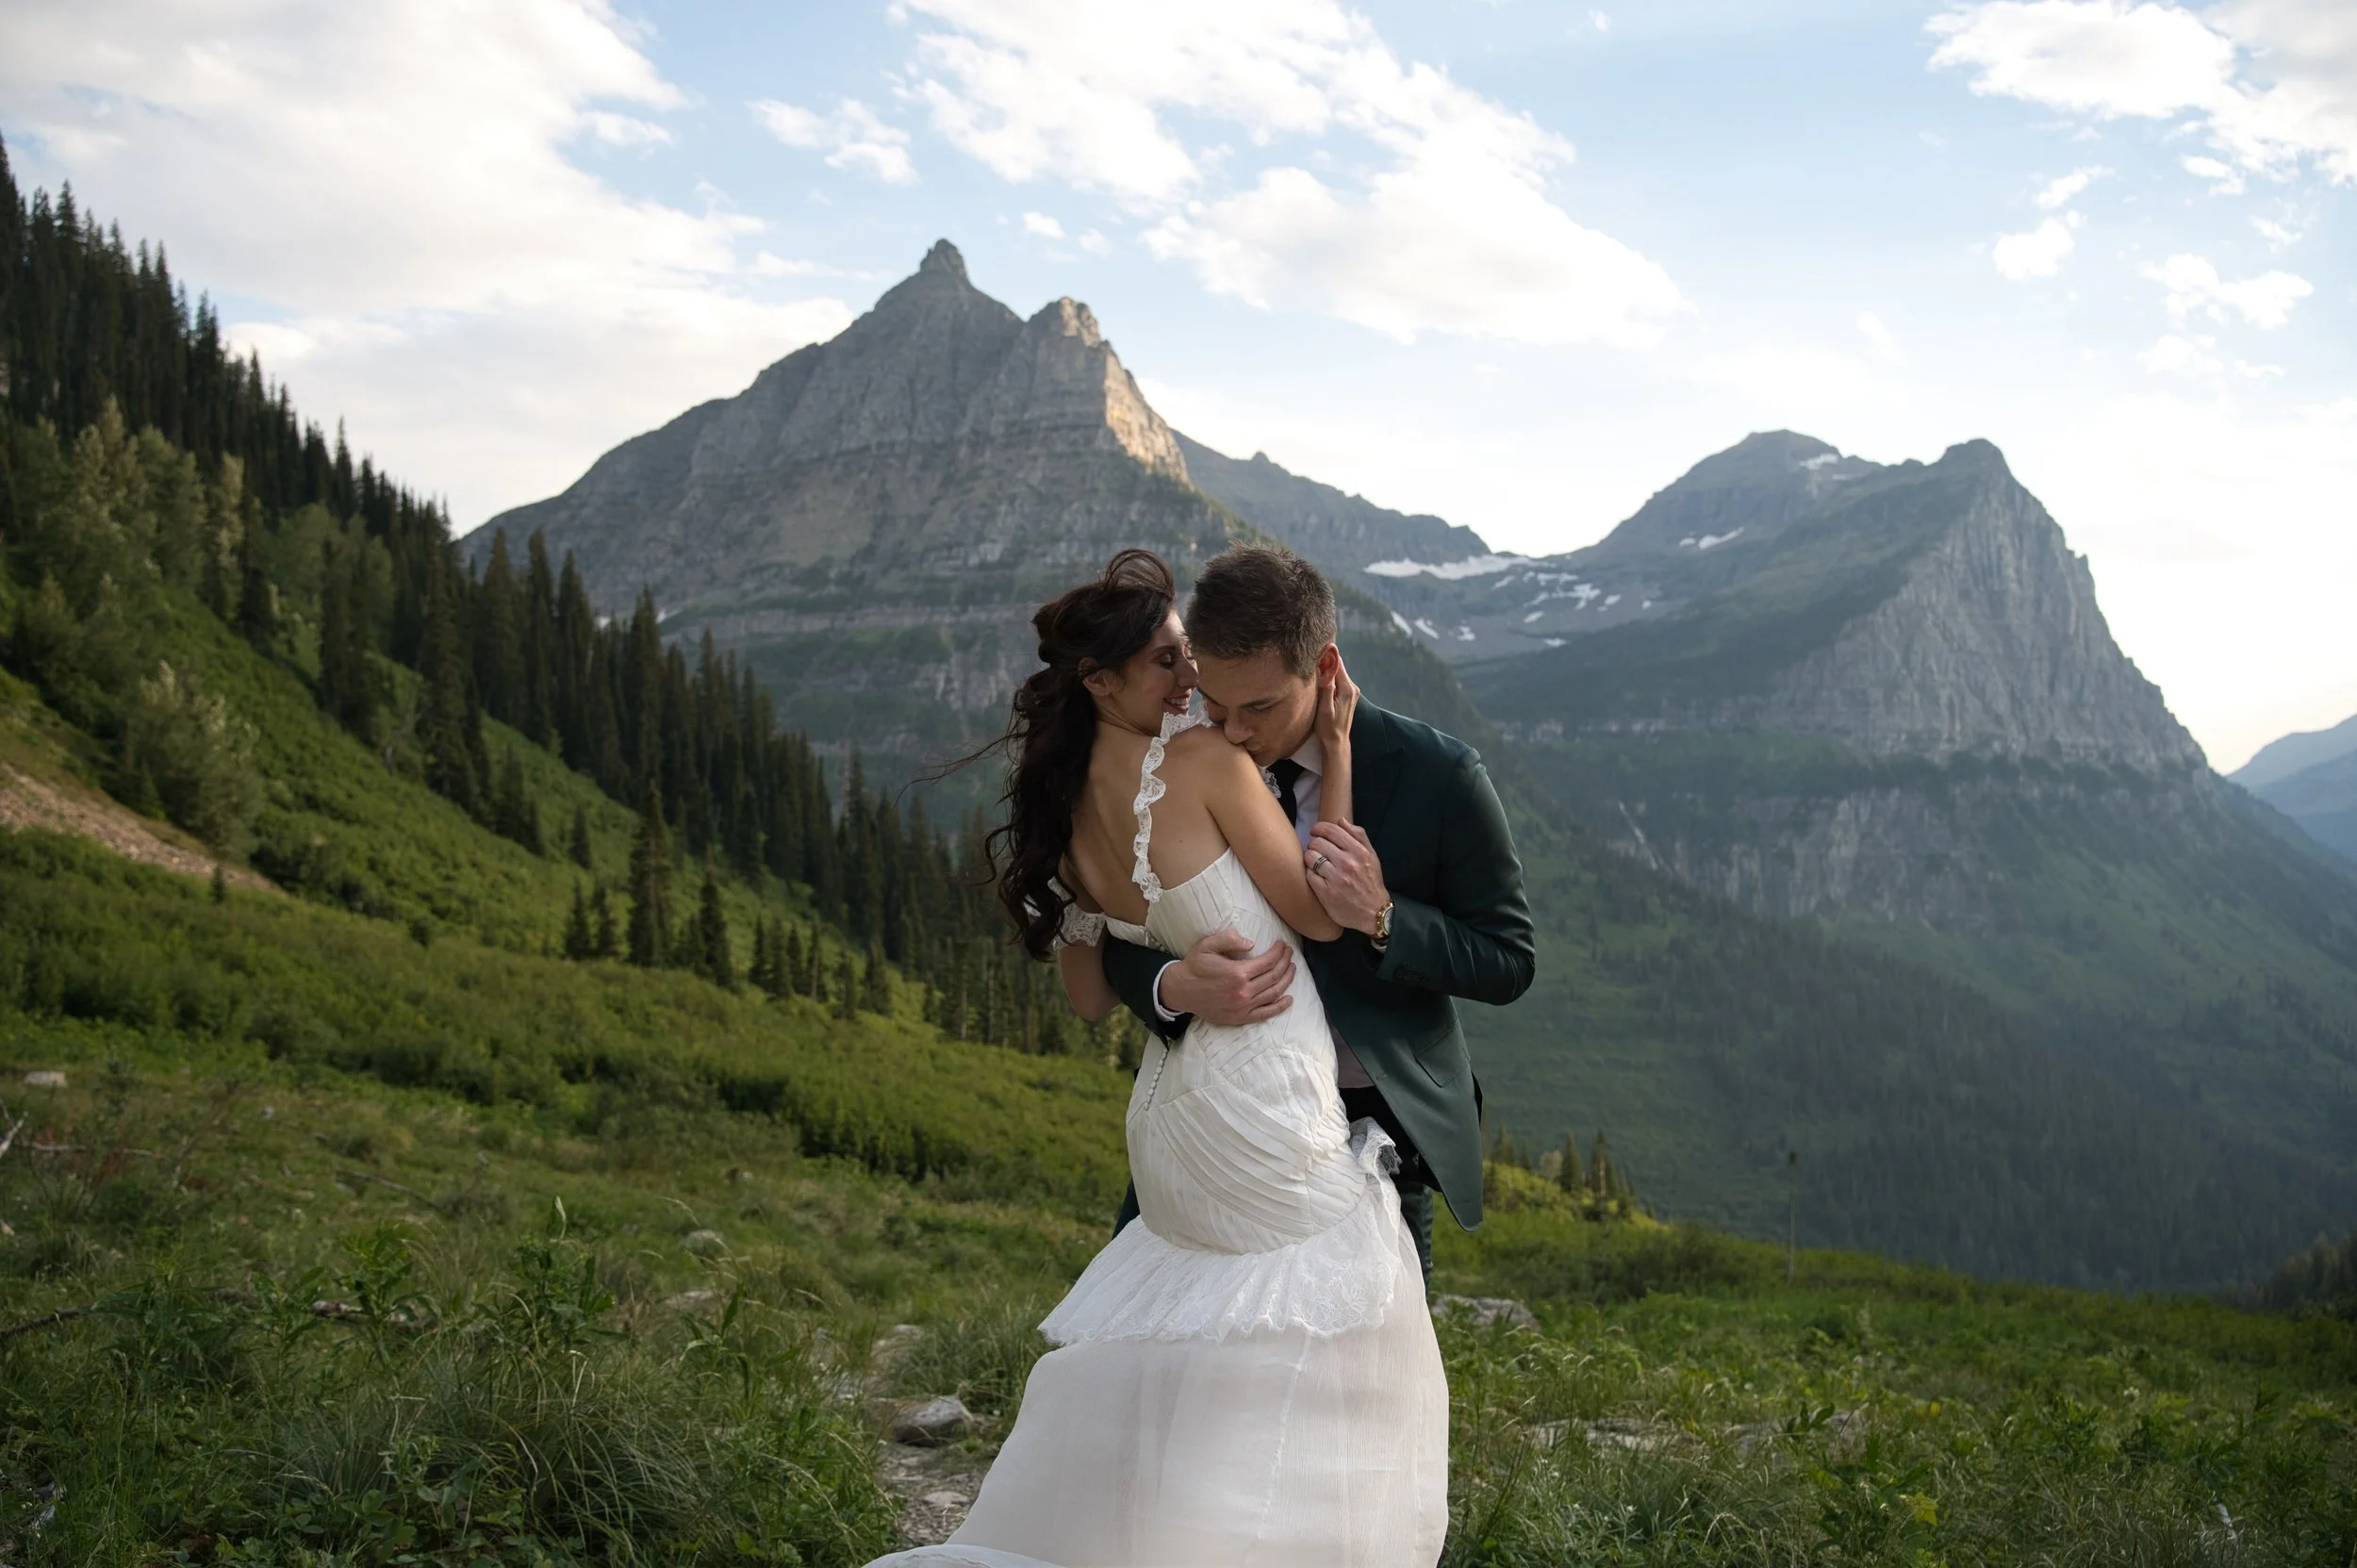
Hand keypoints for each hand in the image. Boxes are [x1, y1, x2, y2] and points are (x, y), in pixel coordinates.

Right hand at [1158, 928, 1295, 1025]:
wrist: (1181, 990)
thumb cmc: (1195, 965)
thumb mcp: (1208, 945)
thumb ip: (1229, 939)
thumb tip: (1251, 943)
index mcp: (1237, 972)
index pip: (1268, 961)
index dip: (1279, 952)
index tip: (1283, 945)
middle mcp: (1243, 991)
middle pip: (1274, 976)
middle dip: (1285, 962)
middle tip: (1289, 954)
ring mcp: (1243, 1006)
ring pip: (1274, 993)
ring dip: (1287, 980)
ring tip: (1292, 969)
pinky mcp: (1240, 1017)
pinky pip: (1265, 1013)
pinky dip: (1280, 1007)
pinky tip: (1289, 998)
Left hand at [1305, 821, 1389, 936]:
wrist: (1374, 912)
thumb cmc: (1371, 882)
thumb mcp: (1372, 856)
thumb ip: (1359, 836)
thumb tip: (1341, 820)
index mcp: (1359, 852)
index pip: (1331, 830)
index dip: (1319, 828)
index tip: (1316, 831)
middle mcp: (1348, 863)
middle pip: (1317, 842)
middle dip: (1314, 843)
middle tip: (1316, 849)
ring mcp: (1336, 879)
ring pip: (1310, 857)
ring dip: (1310, 858)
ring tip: (1315, 862)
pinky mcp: (1326, 893)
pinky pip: (1309, 875)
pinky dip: (1310, 873)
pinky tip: (1317, 876)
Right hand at [1314, 654, 1358, 764]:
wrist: (1337, 741)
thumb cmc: (1328, 727)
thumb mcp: (1324, 709)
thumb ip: (1327, 689)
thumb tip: (1326, 670)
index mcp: (1347, 689)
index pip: (1338, 663)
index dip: (1327, 655)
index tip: (1315, 650)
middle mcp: (1352, 687)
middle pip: (1338, 666)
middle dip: (1325, 662)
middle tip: (1310, 659)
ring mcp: (1352, 691)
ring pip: (1338, 672)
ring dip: (1327, 670)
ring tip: (1313, 669)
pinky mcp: (1349, 694)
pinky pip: (1339, 679)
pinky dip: (1330, 677)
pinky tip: (1320, 680)